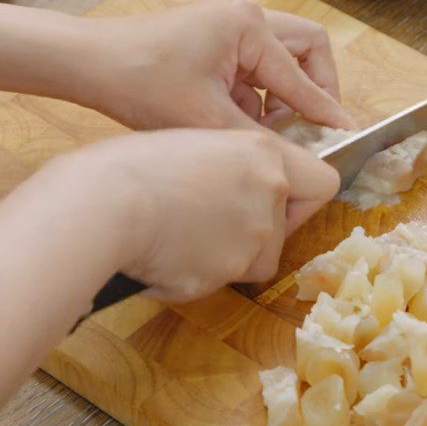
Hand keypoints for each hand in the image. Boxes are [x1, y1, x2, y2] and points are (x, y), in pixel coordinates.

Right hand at [50, 127, 339, 301]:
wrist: (102, 204)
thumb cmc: (132, 164)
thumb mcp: (195, 145)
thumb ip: (232, 167)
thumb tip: (234, 188)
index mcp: (264, 154)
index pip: (324, 182)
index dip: (302, 197)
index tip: (279, 199)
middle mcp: (270, 194)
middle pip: (286, 228)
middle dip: (259, 232)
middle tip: (211, 219)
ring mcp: (254, 238)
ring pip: (255, 259)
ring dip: (227, 255)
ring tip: (178, 234)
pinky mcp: (228, 275)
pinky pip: (222, 279)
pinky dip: (199, 274)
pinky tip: (166, 254)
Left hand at [71, 0, 353, 131]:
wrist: (90, 63)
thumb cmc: (141, 83)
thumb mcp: (208, 119)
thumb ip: (262, 137)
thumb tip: (301, 156)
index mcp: (249, 25)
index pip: (302, 75)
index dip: (325, 110)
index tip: (348, 135)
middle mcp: (247, 14)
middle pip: (307, 49)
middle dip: (313, 89)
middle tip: (310, 127)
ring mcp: (231, 23)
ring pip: (283, 58)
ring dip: (282, 94)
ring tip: (263, 130)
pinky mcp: (217, 37)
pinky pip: (256, 65)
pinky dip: (256, 94)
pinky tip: (236, 120)